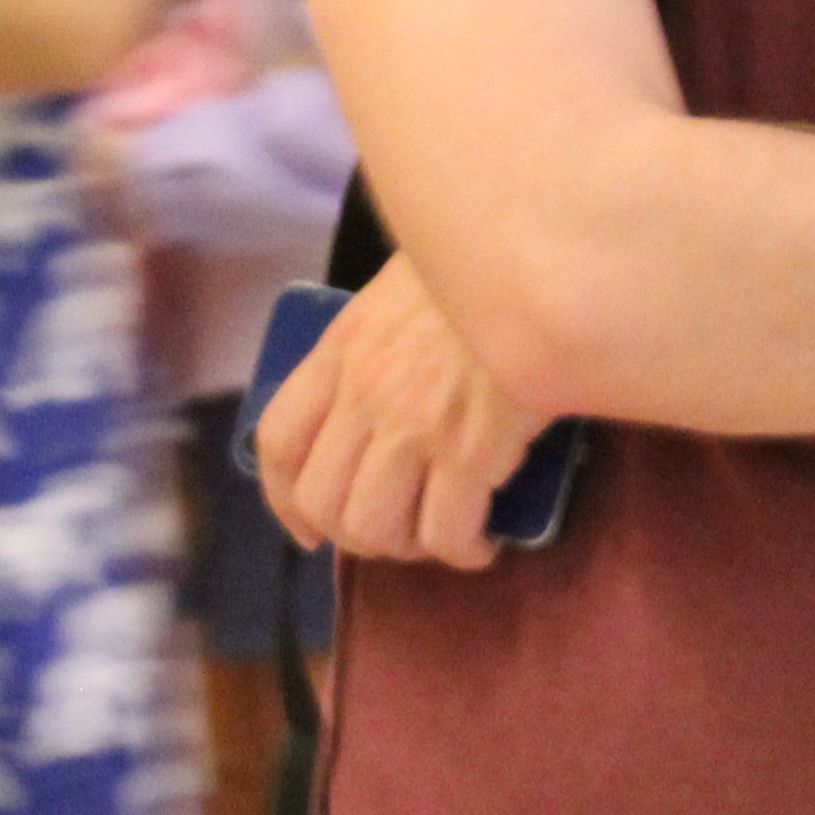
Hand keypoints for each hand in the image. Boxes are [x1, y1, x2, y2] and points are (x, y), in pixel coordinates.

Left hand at [252, 264, 546, 570]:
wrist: (536, 263)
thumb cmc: (478, 269)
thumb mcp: (400, 292)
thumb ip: (374, 344)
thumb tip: (381, 400)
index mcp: (340, 349)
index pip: (279, 441)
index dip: (285, 500)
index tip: (308, 528)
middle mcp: (362, 393)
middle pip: (323, 501)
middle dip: (357, 535)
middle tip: (399, 532)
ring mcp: (410, 425)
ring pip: (376, 528)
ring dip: (408, 549)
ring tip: (443, 537)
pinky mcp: (468, 450)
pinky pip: (446, 532)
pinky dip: (463, 551)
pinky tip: (485, 541)